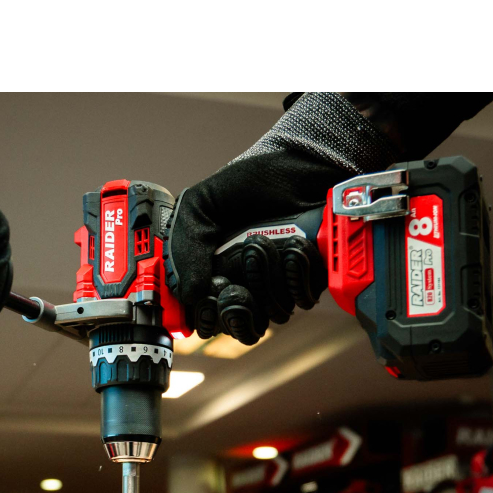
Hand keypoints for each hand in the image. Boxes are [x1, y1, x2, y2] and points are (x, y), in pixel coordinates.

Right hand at [165, 92, 397, 344]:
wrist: (294, 165)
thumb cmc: (245, 184)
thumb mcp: (198, 206)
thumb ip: (185, 248)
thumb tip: (189, 296)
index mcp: (210, 274)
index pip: (204, 319)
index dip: (205, 317)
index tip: (207, 298)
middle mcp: (242, 285)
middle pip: (236, 327)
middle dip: (235, 306)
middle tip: (232, 281)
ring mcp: (276, 286)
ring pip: (270, 314)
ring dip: (266, 278)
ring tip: (263, 242)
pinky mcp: (307, 280)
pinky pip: (302, 299)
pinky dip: (297, 274)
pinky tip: (292, 247)